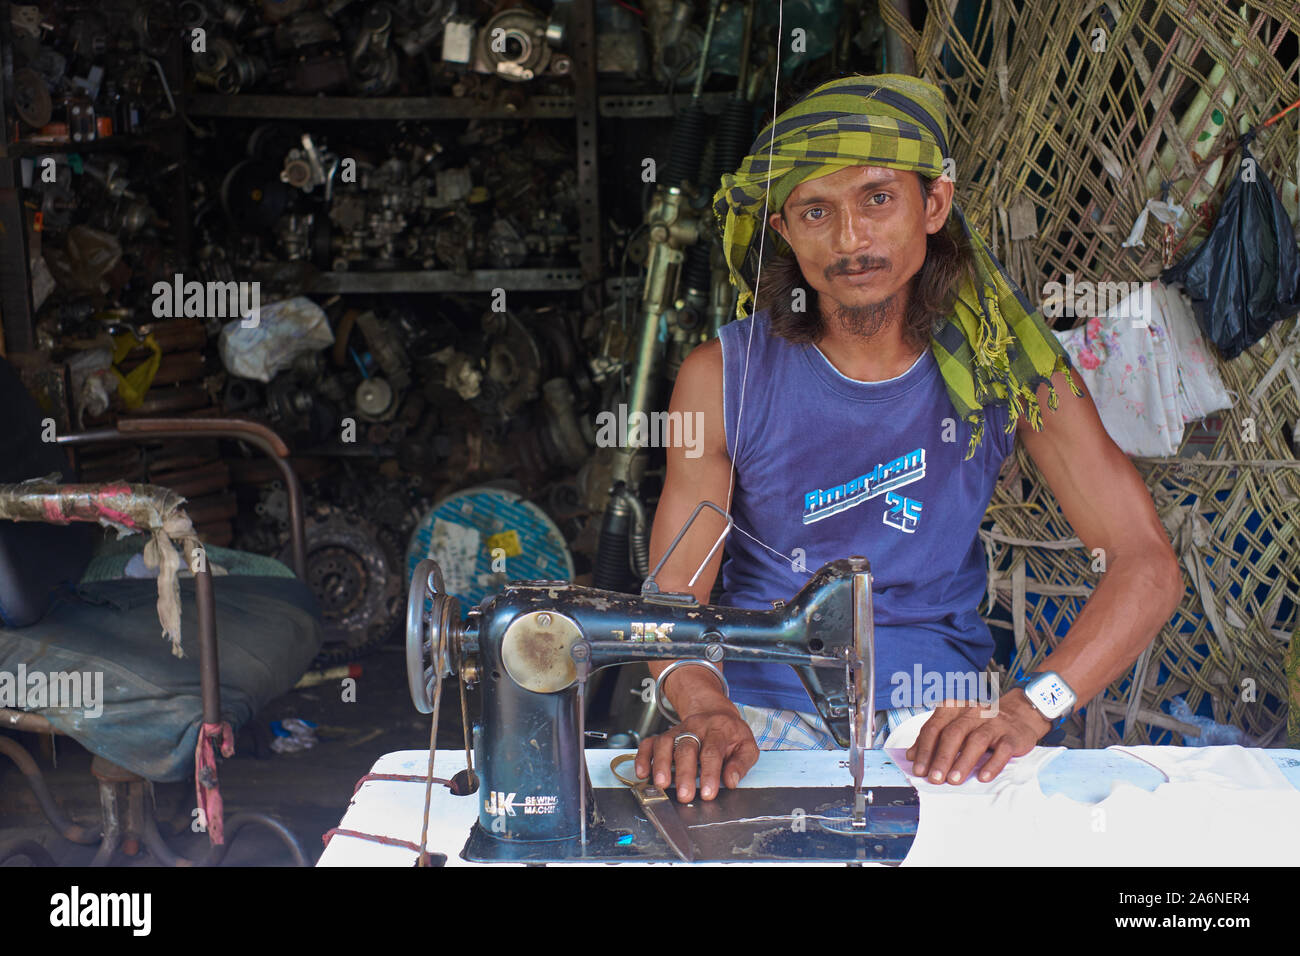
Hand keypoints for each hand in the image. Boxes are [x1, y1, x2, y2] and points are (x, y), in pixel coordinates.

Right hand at [634, 705, 759, 801]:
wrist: (714, 712)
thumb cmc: (731, 734)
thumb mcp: (747, 745)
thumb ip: (741, 763)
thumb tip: (731, 781)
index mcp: (718, 730)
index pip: (712, 751)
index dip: (710, 773)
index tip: (708, 793)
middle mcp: (696, 728)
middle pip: (687, 748)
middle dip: (684, 773)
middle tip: (684, 795)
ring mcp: (678, 730)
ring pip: (665, 743)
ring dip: (661, 764)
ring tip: (661, 785)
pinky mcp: (665, 735)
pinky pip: (650, 742)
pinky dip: (643, 757)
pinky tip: (642, 773)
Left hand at [905, 692, 1051, 784]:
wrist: (1019, 714)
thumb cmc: (981, 723)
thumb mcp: (955, 724)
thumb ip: (933, 737)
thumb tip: (911, 755)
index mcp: (954, 709)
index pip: (935, 727)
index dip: (924, 749)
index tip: (918, 769)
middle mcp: (972, 713)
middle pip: (953, 734)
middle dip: (941, 758)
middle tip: (934, 778)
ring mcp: (993, 724)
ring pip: (976, 741)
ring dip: (963, 762)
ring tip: (954, 780)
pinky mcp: (1011, 736)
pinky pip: (1002, 750)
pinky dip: (992, 764)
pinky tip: (983, 777)